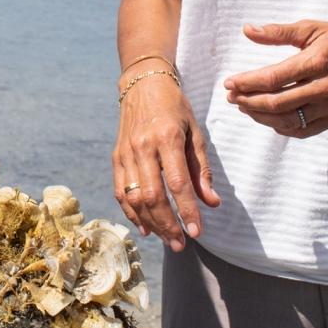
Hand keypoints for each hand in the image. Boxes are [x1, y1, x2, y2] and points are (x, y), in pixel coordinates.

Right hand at [112, 70, 219, 251]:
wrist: (142, 84)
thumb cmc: (174, 107)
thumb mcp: (195, 132)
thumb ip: (202, 169)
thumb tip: (212, 202)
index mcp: (167, 138)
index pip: (177, 183)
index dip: (187, 210)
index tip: (197, 232)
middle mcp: (143, 147)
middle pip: (153, 196)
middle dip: (168, 225)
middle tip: (181, 244)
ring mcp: (125, 152)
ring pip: (134, 197)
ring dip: (151, 223)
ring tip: (167, 239)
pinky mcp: (116, 156)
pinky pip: (120, 191)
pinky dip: (131, 212)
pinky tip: (145, 227)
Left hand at [225, 20, 327, 137]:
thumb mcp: (314, 28)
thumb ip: (279, 32)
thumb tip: (247, 30)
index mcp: (317, 61)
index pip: (274, 78)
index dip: (247, 82)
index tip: (229, 82)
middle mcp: (324, 87)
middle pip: (277, 103)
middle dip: (248, 101)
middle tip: (231, 96)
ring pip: (288, 120)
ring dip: (260, 116)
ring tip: (244, 106)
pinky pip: (303, 129)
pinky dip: (282, 127)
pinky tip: (267, 119)